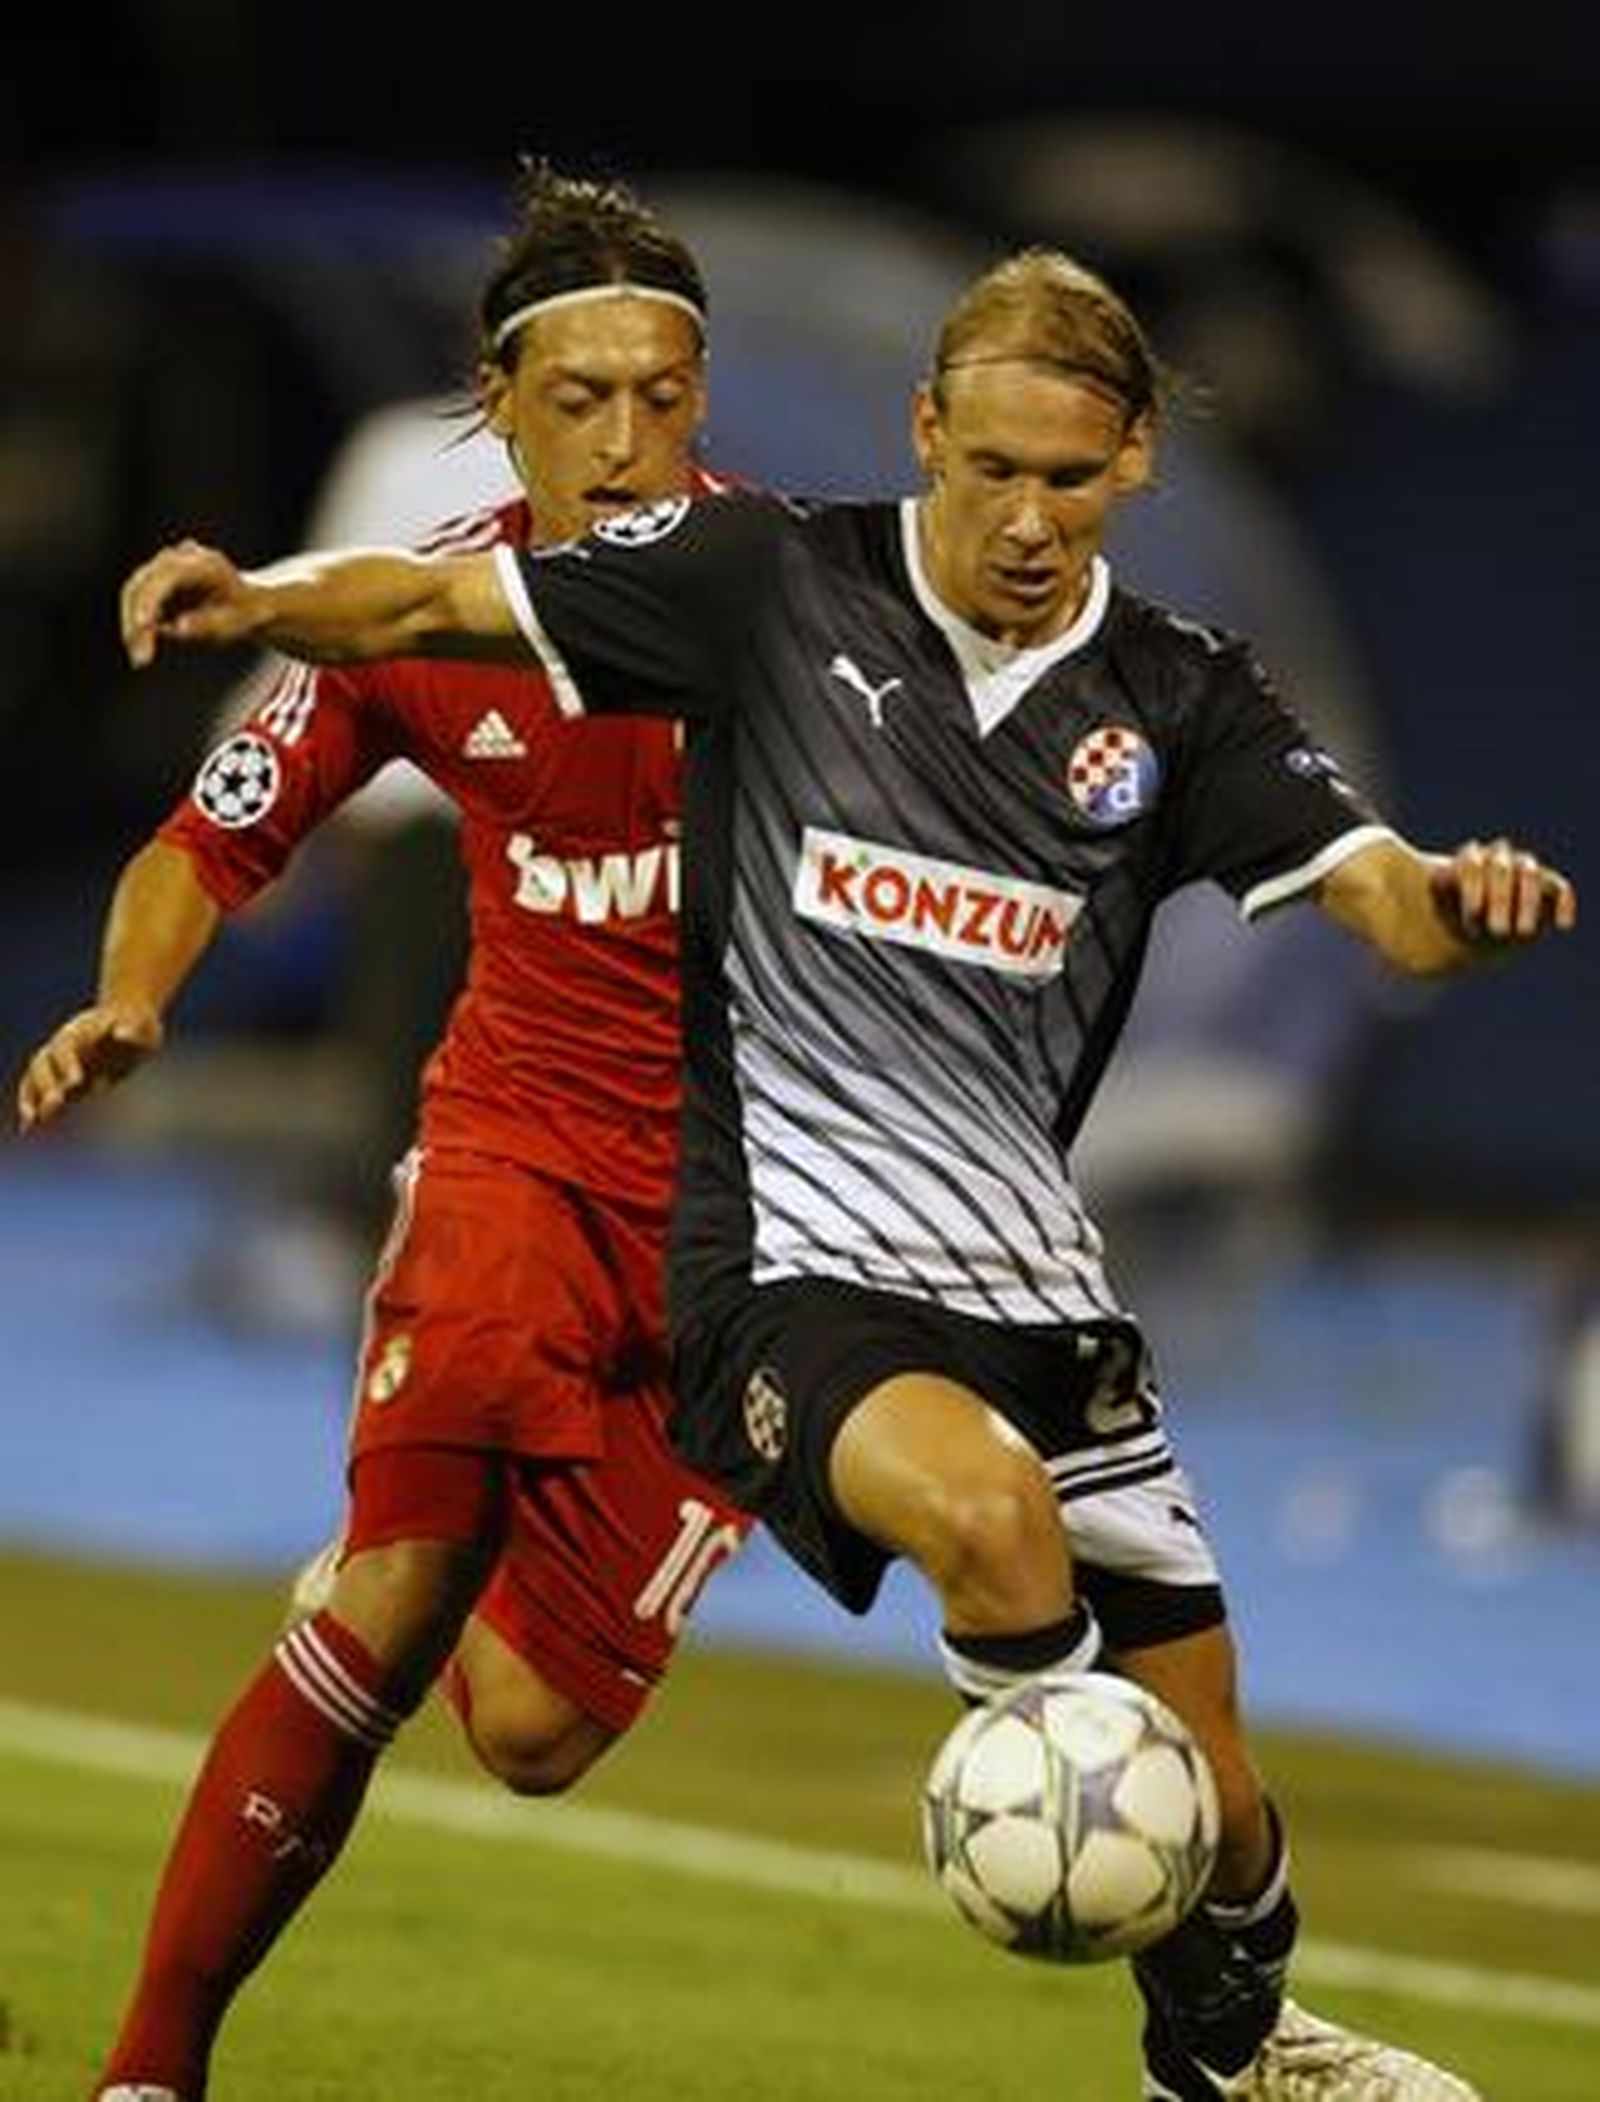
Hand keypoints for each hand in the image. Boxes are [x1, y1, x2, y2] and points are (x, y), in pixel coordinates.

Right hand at [15, 1004, 163, 1132]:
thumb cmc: (137, 1024)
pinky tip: (30, 1127)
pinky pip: (42, 1093)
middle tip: (58, 1102)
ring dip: (32, 1098)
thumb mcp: (144, 1027)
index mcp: (80, 1031)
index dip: (67, 1063)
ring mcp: (60, 1063)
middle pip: (43, 1063)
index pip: (66, 1046)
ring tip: (33, 1120)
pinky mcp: (64, 1080)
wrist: (129, 1026)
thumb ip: (133, 1032)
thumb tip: (122, 1034)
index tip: (76, 1081)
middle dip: (47, 1083)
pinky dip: (34, 1107)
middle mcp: (63, 1046)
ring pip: (35, 1079)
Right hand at [120, 538, 259, 666]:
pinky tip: (141, 652)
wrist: (247, 604)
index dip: (150, 600)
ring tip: (140, 659)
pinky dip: (136, 627)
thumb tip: (178, 627)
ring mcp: (164, 567)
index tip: (142, 626)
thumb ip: (209, 623)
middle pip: (143, 585)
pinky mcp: (154, 582)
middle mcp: (180, 559)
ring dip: (132, 627)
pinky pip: (136, 603)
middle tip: (141, 658)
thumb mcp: (235, 622)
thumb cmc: (244, 613)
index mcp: (203, 564)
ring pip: (134, 594)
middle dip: (137, 621)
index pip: (166, 577)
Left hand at [1429, 837, 1577, 947]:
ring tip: (1523, 933)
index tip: (1472, 914)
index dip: (1473, 887)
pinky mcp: (1547, 888)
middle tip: (1496, 931)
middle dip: (1500, 899)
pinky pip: (1560, 889)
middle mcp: (1498, 858)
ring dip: (1527, 903)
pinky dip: (1564, 905)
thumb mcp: (1436, 905)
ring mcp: (1524, 870)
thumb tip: (1438, 876)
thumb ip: (1438, 887)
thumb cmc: (1450, 916)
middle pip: (1501, 868)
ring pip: (1529, 875)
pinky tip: (1563, 926)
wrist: (1468, 934)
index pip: (1472, 862)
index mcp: (1469, 859)